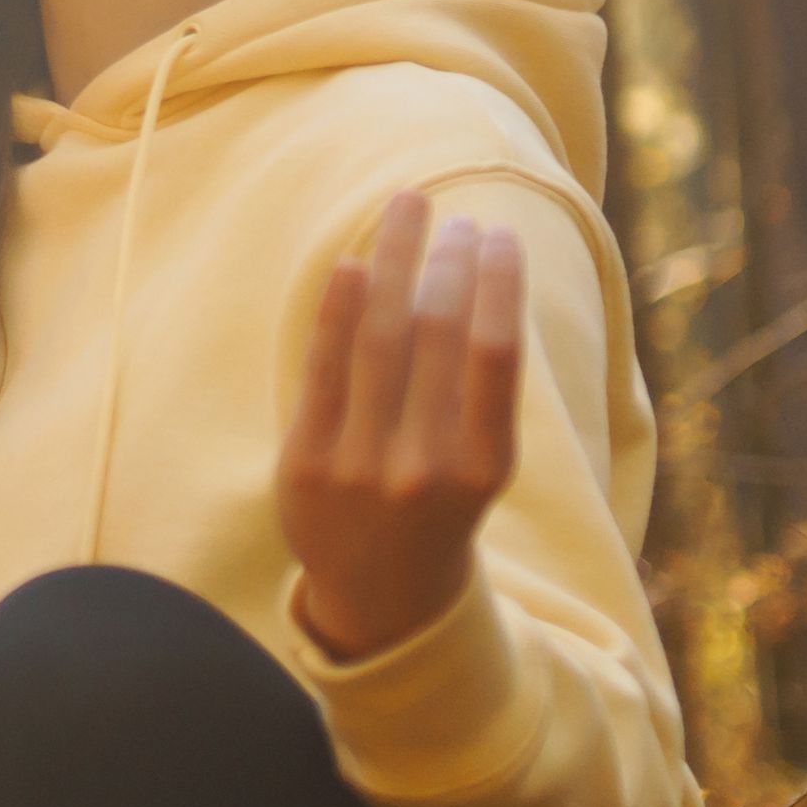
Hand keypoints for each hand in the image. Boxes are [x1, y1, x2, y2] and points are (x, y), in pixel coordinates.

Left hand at [276, 189, 527, 659]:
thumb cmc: (438, 502)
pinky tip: (353, 264)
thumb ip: (475, 386)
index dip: (498, 283)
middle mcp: (427, 467)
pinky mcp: (308, 463)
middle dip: (447, 263)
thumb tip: (470, 271)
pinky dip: (338, 312)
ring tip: (407, 209)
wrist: (381, 596)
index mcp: (486, 466)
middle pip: (437, 336)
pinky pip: (324, 370)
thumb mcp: (480, 461)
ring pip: (381, 341)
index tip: (498, 233)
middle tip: (453, 217)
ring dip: (396, 263)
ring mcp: (363, 465)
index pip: (496, 354)